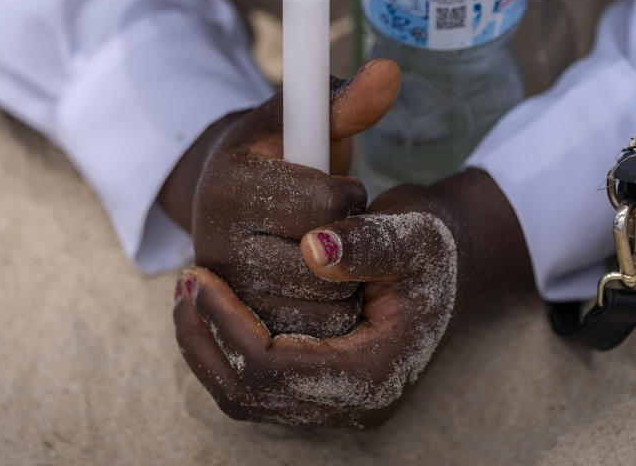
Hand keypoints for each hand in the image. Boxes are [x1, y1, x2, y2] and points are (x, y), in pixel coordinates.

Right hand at [163, 58, 401, 336]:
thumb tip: (390, 71)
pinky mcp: (241, 325)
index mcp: (229, 183)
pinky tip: (324, 285)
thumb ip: (347, 103)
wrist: (233, 204)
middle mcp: (215, 241)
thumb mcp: (305, 122)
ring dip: (345, 281)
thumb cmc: (280, 155)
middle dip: (348, 243)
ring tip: (330, 253)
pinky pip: (311, 332)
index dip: (347, 195)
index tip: (336, 187)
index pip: (323, 203)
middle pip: (324, 261)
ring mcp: (227, 290)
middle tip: (335, 226)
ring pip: (322, 302)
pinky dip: (332, 312)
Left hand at [173, 169, 531, 427]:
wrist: (452, 264)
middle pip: (249, 394)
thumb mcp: (413, 233)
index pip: (274, 367)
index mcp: (374, 373)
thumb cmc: (433, 248)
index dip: (226, 322)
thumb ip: (369, 242)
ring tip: (187, 293)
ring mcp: (336, 401)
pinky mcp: (322, 388)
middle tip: (183, 284)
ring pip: (245, 396)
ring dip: (208, 347)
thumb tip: (312, 249)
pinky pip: (256, 384)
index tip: (199, 276)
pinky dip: (226, 348)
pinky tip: (210, 306)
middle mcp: (354, 402)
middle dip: (205, 339)